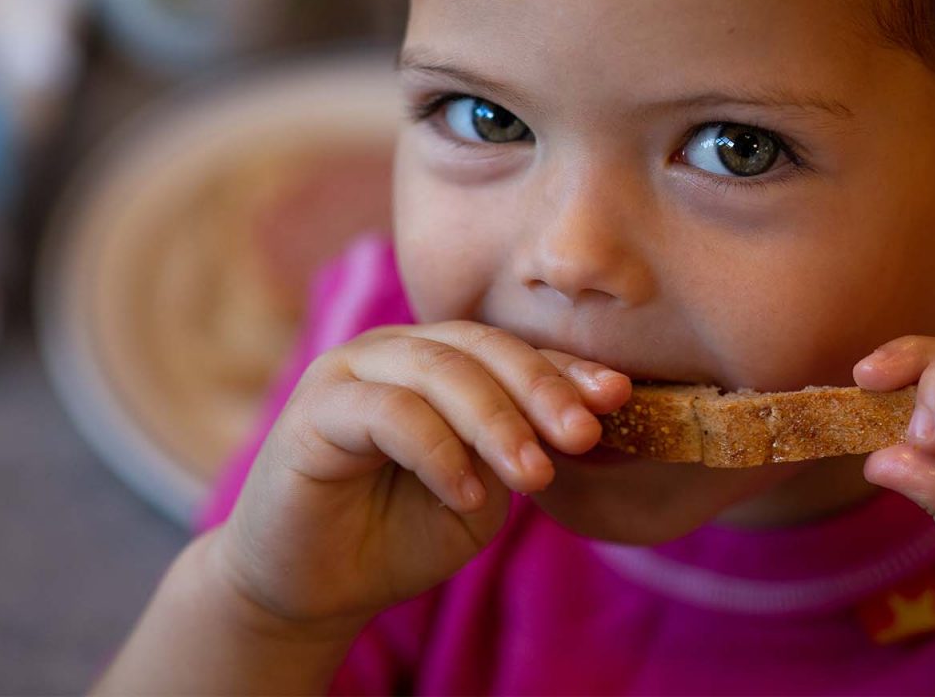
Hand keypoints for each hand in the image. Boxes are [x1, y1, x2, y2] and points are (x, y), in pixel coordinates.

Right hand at [207, 322, 630, 636]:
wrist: (315, 586)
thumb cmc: (400, 532)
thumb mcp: (481, 491)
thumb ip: (519, 450)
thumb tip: (585, 418)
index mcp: (442, 359)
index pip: (514, 352)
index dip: (567, 371)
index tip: (619, 398)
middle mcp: (398, 350)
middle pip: (483, 348)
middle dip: (541, 390)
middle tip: (583, 435)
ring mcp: (352, 369)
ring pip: (442, 372)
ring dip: (497, 424)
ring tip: (536, 477)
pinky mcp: (315, 407)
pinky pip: (390, 413)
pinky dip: (438, 452)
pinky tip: (468, 495)